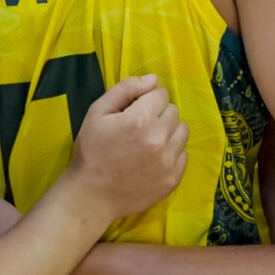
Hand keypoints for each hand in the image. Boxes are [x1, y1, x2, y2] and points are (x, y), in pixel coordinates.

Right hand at [58, 75, 189, 232]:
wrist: (92, 195)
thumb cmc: (91, 150)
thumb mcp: (98, 111)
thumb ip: (126, 88)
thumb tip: (154, 79)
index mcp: (140, 119)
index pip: (161, 93)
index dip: (145, 99)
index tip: (133, 111)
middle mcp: (160, 138)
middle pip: (173, 110)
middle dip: (158, 114)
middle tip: (139, 128)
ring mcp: (169, 160)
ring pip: (182, 131)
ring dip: (168, 131)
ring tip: (148, 142)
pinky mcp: (173, 178)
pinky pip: (183, 153)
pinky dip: (171, 152)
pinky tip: (152, 159)